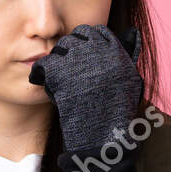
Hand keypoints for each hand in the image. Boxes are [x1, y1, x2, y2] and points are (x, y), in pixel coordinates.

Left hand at [28, 23, 144, 171]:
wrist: (104, 140)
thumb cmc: (117, 113)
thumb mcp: (131, 80)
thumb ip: (130, 53)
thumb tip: (131, 31)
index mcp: (117, 53)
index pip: (97, 32)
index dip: (87, 42)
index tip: (81, 57)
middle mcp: (100, 53)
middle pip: (76, 37)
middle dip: (69, 49)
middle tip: (66, 69)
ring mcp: (80, 62)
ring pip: (59, 48)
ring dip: (56, 61)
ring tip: (57, 79)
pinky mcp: (62, 75)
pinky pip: (44, 65)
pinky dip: (40, 73)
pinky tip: (40, 81)